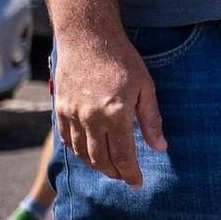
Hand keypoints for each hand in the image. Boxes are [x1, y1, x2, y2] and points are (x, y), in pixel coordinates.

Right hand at [52, 30, 165, 186]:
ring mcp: (72, 114)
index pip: (123, 156)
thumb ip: (151, 119)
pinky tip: (88, 152)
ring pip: (82, 153)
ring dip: (96, 165)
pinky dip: (78, 151)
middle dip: (114, 173)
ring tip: (109, 167)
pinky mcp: (60, 109)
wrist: (87, 36)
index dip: (130, 173)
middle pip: (101, 159)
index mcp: (115, 114)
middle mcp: (91, 118)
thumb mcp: (145, 86)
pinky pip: (67, 140)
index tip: (137, 183)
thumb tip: (160, 148)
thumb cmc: (121, 59)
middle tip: (124, 176)